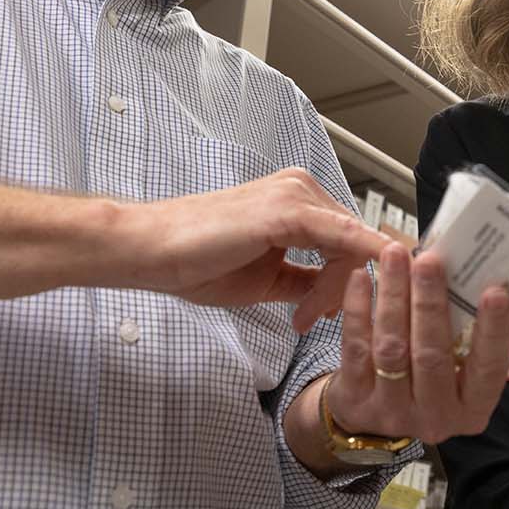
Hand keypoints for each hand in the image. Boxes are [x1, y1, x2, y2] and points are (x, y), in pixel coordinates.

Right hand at [120, 168, 391, 331]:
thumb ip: (306, 279)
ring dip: (333, 290)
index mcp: (296, 198)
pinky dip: (348, 271)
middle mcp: (301, 187)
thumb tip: (338, 295)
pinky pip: (342, 238)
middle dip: (338, 289)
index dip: (341, 282)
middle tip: (309, 320)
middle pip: (354, 243)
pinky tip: (339, 299)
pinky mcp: (288, 210)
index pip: (346, 240)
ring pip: (350, 246)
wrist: (155, 250)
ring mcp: (296, 193)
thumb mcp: (269, 278)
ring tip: (302, 318)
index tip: (322, 315)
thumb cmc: (199, 261)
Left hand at [324, 243, 508, 442]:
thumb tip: (483, 277)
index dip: (493, 330)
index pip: (488, 368)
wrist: (373, 425)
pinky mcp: (356, 400)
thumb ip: (468, 336)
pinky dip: (358, 308)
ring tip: (395, 256)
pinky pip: (356, 347)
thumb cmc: (427, 387)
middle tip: (429, 261)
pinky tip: (361, 276)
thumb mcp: (457, 376)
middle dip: (430, 303)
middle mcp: (435, 416)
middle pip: (431, 355)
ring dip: (394, 296)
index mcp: (471, 409)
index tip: (496, 291)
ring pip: (392, 347)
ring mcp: (392, 411)